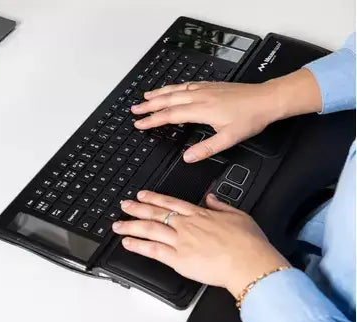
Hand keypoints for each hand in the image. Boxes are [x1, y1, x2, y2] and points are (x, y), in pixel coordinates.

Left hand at [112, 191, 289, 296]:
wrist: (249, 262)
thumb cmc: (248, 243)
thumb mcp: (238, 215)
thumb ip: (221, 205)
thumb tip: (212, 198)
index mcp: (200, 214)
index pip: (171, 202)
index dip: (154, 198)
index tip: (143, 194)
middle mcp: (186, 225)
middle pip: (156, 213)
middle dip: (137, 208)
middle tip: (124, 205)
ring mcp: (180, 241)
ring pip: (150, 229)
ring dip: (131, 225)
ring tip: (118, 224)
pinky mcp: (178, 259)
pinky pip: (153, 250)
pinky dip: (138, 246)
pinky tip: (127, 243)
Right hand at [131, 69, 320, 162]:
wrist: (267, 99)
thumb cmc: (251, 118)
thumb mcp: (229, 138)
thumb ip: (206, 148)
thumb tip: (188, 158)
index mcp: (201, 110)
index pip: (170, 116)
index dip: (152, 120)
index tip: (139, 124)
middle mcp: (200, 97)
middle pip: (168, 100)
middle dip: (149, 105)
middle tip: (134, 109)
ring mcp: (205, 89)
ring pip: (175, 90)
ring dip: (159, 93)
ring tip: (145, 96)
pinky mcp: (211, 86)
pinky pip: (186, 85)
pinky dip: (174, 87)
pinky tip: (172, 88)